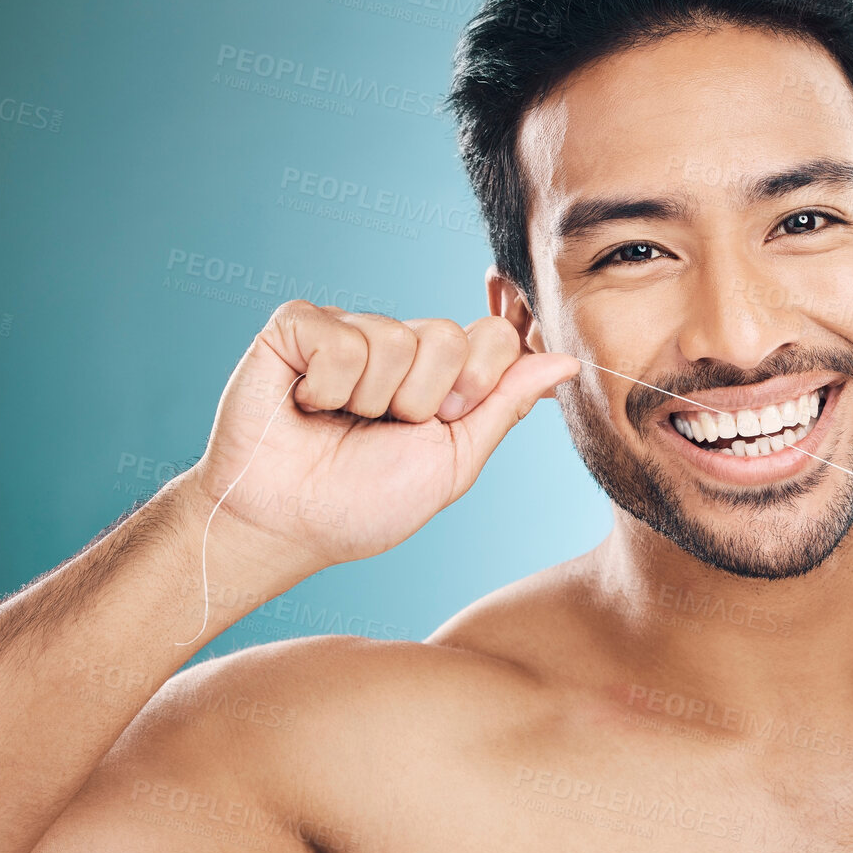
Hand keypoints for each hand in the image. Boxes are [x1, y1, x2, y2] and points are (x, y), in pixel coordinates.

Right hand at [185, 301, 578, 582]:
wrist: (285, 526)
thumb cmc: (362, 504)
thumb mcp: (452, 462)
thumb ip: (505, 405)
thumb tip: (567, 361)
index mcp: (442, 372)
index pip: (495, 335)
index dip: (479, 381)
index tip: (445, 421)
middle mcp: (399, 342)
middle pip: (451, 336)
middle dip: (422, 401)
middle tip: (383, 428)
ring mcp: (348, 328)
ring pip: (397, 339)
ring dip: (370, 401)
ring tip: (339, 421)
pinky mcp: (297, 326)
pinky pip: (340, 338)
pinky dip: (326, 387)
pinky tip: (305, 405)